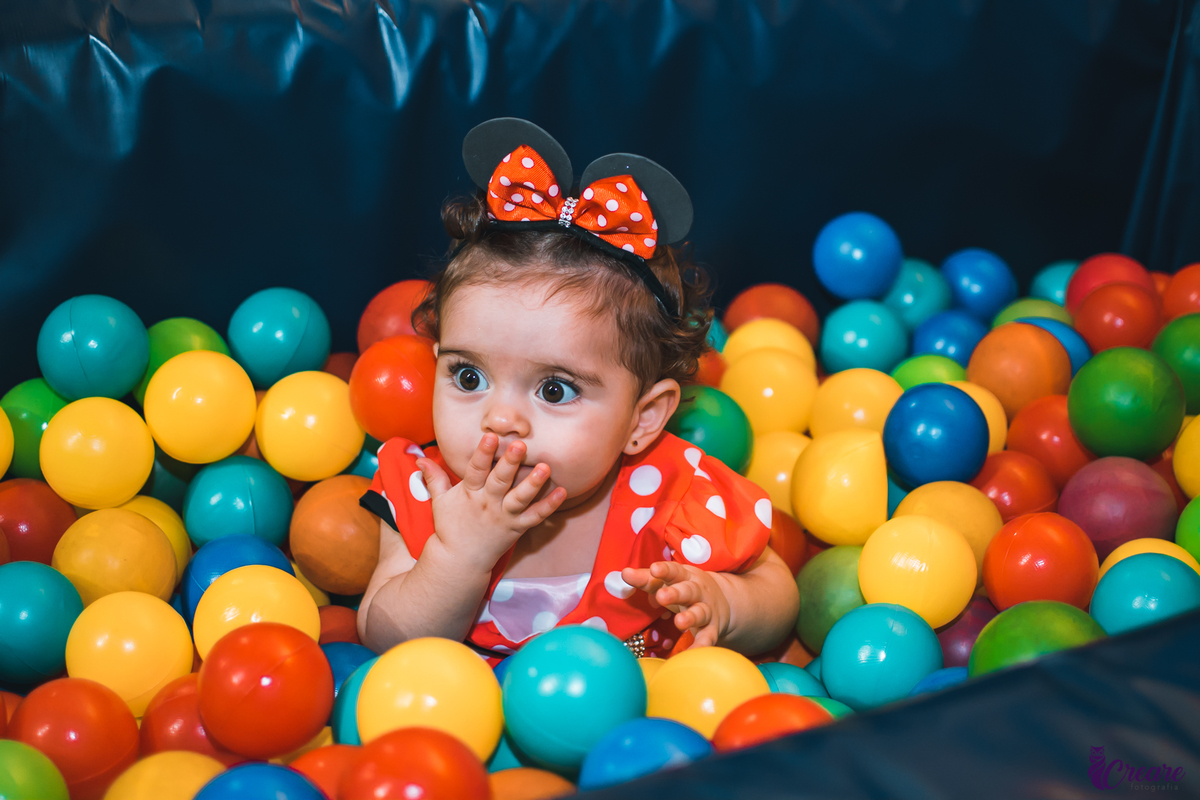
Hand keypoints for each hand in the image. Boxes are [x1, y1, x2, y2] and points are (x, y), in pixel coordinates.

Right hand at [417, 433, 566, 571]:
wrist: (460, 562)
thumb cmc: (450, 527)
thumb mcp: (439, 502)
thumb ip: (434, 478)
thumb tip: (419, 459)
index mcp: (470, 493)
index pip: (475, 470)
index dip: (483, 453)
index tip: (490, 436)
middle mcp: (488, 503)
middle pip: (500, 481)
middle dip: (509, 463)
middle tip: (520, 445)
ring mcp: (504, 516)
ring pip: (520, 499)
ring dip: (533, 484)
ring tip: (545, 468)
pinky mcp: (517, 528)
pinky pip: (535, 517)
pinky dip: (549, 506)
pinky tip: (562, 492)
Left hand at [622, 561, 730, 647]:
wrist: (724, 600)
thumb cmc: (685, 588)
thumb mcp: (669, 580)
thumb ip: (646, 578)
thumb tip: (624, 573)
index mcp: (685, 576)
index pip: (674, 571)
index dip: (664, 570)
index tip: (654, 569)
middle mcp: (697, 592)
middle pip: (687, 591)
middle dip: (675, 593)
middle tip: (661, 596)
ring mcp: (706, 610)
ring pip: (699, 613)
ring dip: (690, 618)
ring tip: (679, 622)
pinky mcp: (712, 628)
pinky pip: (708, 637)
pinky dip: (702, 645)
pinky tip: (693, 652)